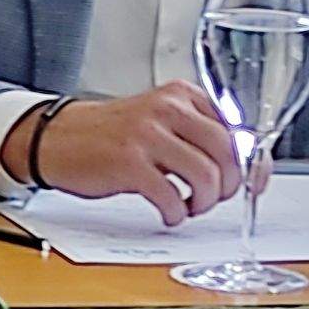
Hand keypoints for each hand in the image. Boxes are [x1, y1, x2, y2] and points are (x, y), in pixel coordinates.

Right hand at [29, 82, 248, 224]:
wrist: (57, 137)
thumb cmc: (112, 135)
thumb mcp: (160, 122)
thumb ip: (198, 137)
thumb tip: (246, 168)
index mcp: (180, 95)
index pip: (236, 128)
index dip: (251, 163)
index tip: (251, 183)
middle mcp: (167, 109)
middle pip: (227, 152)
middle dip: (229, 185)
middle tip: (214, 198)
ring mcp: (147, 134)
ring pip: (206, 176)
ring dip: (204, 202)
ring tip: (189, 206)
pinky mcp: (128, 163)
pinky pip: (171, 196)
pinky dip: (176, 213)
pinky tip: (168, 213)